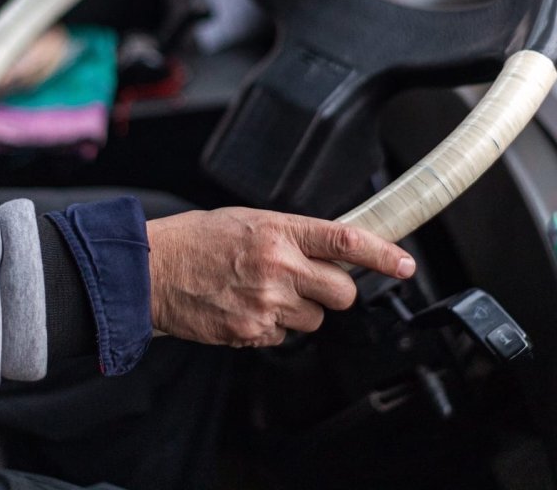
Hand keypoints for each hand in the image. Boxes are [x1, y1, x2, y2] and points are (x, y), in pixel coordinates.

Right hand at [148, 207, 415, 347]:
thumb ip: (293, 234)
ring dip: (299, 309)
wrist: (151, 271)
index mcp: (279, 231)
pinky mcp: (251, 332)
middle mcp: (278, 266)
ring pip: (314, 319)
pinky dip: (271, 326)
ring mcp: (266, 303)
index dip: (383, 254)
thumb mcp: (251, 220)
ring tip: (262, 291)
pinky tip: (245, 306)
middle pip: (342, 292)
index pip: (346, 242)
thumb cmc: (197, 240)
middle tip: (309, 281)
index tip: (405, 264)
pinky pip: (283, 336)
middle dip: (334, 290)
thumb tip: (332, 250)